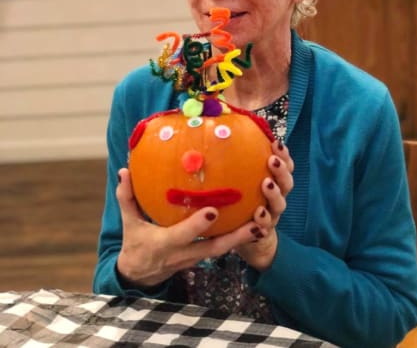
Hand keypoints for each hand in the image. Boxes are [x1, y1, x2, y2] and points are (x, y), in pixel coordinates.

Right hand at [115, 168, 263, 288]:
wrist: (140, 275)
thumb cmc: (135, 243)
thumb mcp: (129, 222)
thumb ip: (127, 197)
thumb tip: (124, 171)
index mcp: (164, 244)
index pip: (183, 235)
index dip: (197, 225)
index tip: (214, 210)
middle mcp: (183, 254)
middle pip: (213, 249)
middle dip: (235, 238)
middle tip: (257, 222)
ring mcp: (194, 259)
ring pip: (222, 251)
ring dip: (242, 239)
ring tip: (263, 223)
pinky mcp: (201, 258)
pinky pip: (221, 250)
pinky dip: (236, 239)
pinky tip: (253, 223)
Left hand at [235, 140, 293, 270]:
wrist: (246, 239)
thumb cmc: (239, 205)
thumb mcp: (237, 183)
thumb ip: (233, 164)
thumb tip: (219, 136)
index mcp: (273, 182)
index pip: (284, 165)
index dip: (284, 154)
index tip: (276, 142)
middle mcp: (276, 197)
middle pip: (286, 182)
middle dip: (282, 170)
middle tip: (272, 160)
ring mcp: (272, 215)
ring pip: (280, 204)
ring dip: (274, 193)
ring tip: (266, 184)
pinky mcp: (264, 232)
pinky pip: (266, 226)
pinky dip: (264, 219)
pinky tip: (258, 214)